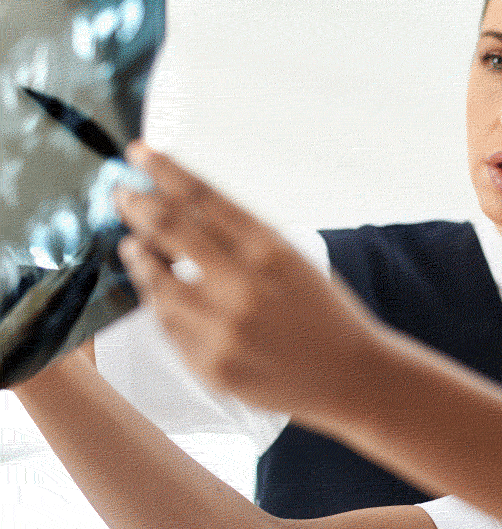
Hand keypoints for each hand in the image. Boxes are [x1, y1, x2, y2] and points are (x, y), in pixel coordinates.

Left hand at [114, 142, 391, 415]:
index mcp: (271, 251)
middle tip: (122, 194)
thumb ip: (243, 238)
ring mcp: (223, 329)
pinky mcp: (210, 364)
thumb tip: (182, 208)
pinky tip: (159, 292)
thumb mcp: (295, 261)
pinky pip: (168, 326)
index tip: (140, 152)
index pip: (204, 197)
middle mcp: (244, 286)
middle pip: (169, 231)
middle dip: (138, 206)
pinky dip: (159, 302)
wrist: (352, 376)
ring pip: (156, 282)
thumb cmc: (325, 313)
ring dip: (139, 256)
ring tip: (134, 245)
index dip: (164, 170)